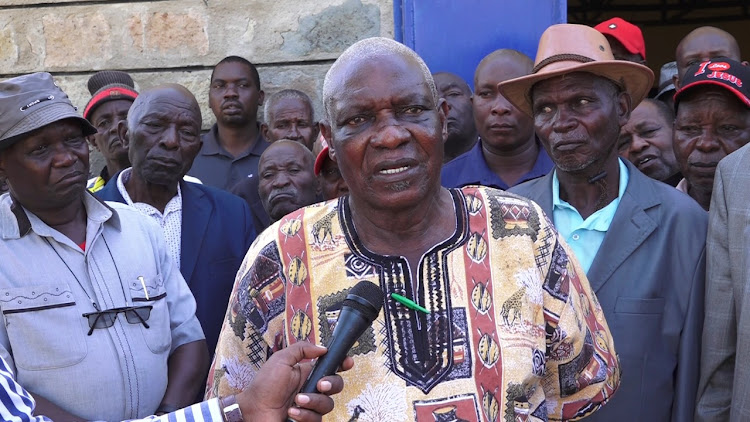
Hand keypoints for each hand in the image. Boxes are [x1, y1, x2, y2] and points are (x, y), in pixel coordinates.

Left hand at [237, 341, 353, 421]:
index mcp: (307, 372)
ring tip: (296, 401)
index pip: (331, 366)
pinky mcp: (307, 420)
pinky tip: (292, 412)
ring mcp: (310, 405)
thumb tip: (323, 348)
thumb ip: (301, 349)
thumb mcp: (281, 359)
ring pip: (328, 404)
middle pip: (337, 385)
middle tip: (320, 385)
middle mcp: (312, 388)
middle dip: (332, 384)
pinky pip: (317, 419)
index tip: (347, 363)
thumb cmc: (264, 385)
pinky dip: (304, 415)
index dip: (342, 363)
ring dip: (313, 401)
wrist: (253, 410)